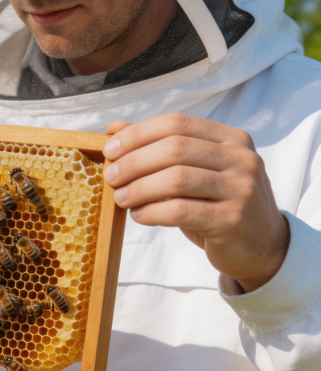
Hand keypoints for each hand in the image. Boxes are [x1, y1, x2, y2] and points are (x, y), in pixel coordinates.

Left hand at [103, 113, 288, 292]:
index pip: (177, 123)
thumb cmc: (217, 205)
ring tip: (120, 198)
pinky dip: (152, 212)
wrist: (261, 247)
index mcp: (231, 139)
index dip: (138, 133)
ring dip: (139, 188)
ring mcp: (241, 189)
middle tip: (110, 177)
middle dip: (134, 162)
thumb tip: (114, 128)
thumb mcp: (193, 171)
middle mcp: (241, 159)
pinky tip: (138, 216)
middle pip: (175, 148)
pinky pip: (181, 211)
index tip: (110, 149)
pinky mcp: (233, 220)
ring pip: (177, 179)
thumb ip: (158, 148)